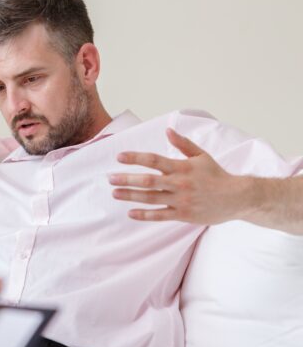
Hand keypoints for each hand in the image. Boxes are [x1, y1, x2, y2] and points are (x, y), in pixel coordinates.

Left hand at [109, 128, 249, 224]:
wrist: (237, 197)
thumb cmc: (217, 175)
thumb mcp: (202, 156)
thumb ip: (183, 144)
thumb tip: (168, 130)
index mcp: (182, 167)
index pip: (154, 160)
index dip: (135, 158)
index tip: (119, 157)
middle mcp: (180, 183)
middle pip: (148, 181)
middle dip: (127, 179)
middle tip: (110, 178)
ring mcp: (181, 200)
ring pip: (151, 198)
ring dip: (130, 196)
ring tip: (114, 193)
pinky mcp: (183, 215)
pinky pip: (160, 215)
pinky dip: (144, 215)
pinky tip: (130, 213)